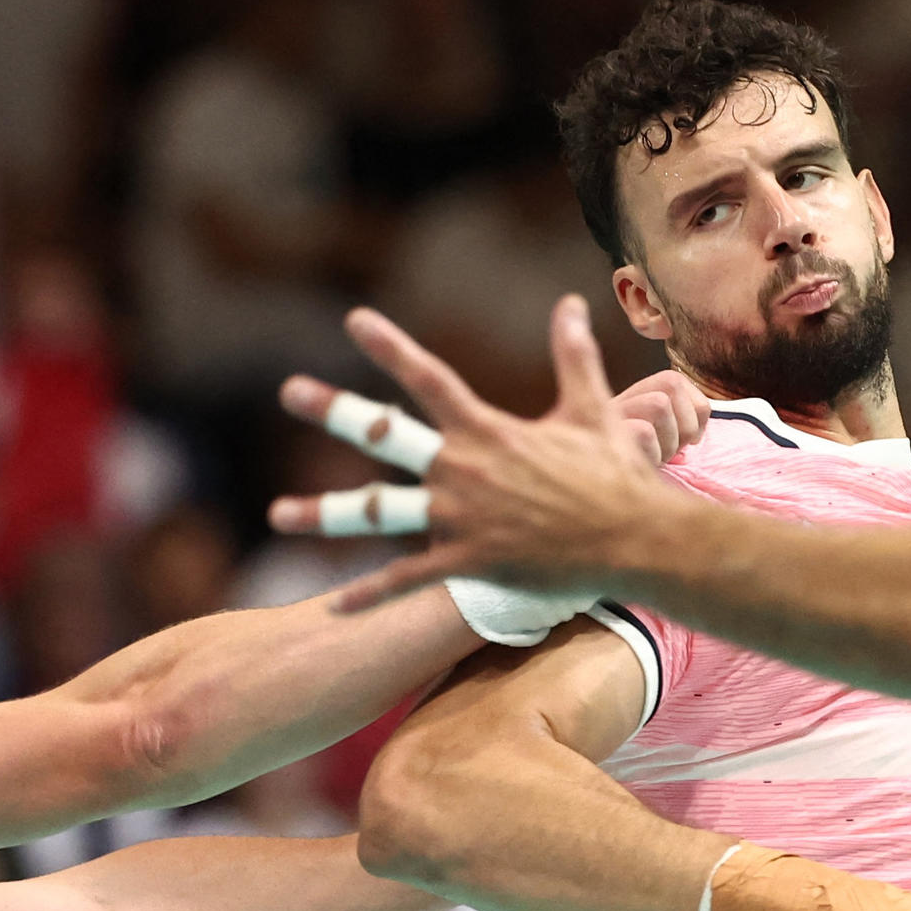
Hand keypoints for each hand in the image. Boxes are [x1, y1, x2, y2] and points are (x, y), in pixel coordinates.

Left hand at [269, 297, 698, 605]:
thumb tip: (571, 302)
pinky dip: (370, 595)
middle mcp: (462, 468)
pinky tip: (333, 608)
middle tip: (290, 390)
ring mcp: (460, 517)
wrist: (634, 539)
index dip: (389, 347)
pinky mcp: (469, 561)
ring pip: (379, 512)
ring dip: (323, 514)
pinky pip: (408, 580)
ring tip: (276, 514)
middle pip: (386, 434)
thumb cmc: (615, 476)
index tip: (353, 321)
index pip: (428, 379)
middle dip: (335, 410)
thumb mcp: (592, 409)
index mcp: (486, 431)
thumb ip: (572, 356)